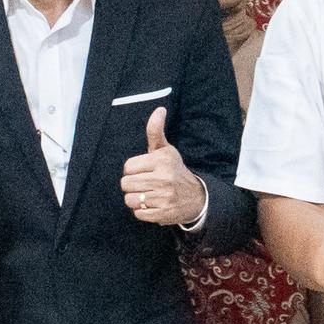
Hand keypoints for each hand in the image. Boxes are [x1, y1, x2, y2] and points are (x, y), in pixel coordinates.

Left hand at [118, 105, 203, 228]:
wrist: (196, 197)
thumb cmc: (174, 170)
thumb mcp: (165, 150)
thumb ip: (156, 131)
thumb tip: (160, 109)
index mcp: (161, 161)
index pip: (127, 167)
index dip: (133, 170)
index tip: (144, 171)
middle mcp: (164, 178)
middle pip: (126, 184)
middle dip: (132, 185)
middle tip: (145, 184)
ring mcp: (164, 197)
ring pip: (130, 200)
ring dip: (136, 199)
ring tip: (148, 195)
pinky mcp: (164, 214)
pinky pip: (138, 213)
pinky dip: (142, 211)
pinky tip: (153, 205)